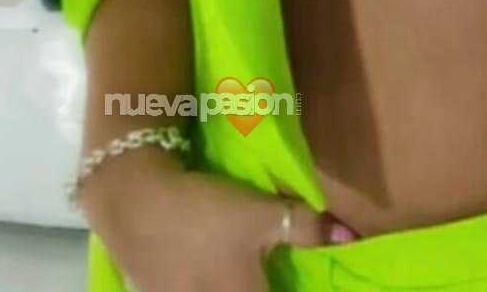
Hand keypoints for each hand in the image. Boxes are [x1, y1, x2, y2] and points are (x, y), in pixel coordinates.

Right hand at [78, 147, 358, 290]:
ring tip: (247, 274)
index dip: (296, 291)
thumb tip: (350, 237)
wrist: (136, 204)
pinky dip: (209, 283)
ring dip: (240, 285)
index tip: (308, 283)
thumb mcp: (262, 214)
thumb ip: (307, 228)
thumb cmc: (206, 212)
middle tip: (274, 273)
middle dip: (266, 287)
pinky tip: (210, 273)